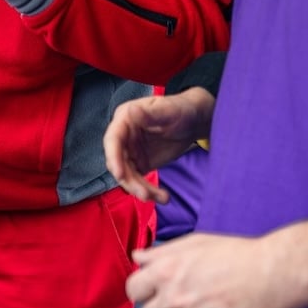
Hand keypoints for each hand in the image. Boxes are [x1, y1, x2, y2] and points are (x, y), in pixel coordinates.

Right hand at [103, 87, 214, 202]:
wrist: (194, 121)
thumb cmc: (180, 110)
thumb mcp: (168, 110)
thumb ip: (149, 114)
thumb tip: (131, 110)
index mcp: (125, 120)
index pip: (113, 140)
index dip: (114, 158)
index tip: (120, 174)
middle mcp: (123, 138)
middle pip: (118, 163)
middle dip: (130, 181)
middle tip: (145, 194)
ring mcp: (131, 152)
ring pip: (128, 176)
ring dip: (141, 189)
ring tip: (161, 198)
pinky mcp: (141, 164)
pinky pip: (139, 181)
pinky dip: (150, 191)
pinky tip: (163, 197)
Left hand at [128, 232, 298, 307]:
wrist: (273, 273)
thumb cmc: (235, 254)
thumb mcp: (194, 243)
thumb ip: (161, 253)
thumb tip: (137, 257)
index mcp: (166, 272)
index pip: (133, 291)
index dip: (142, 291)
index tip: (153, 293)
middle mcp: (174, 299)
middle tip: (183, 301)